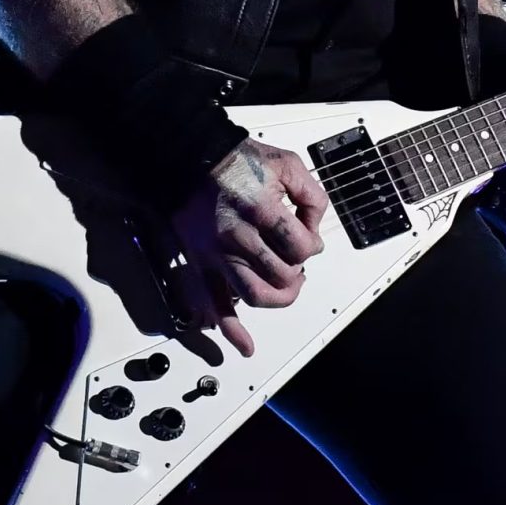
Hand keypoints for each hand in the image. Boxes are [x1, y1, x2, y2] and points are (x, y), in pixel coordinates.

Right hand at [169, 140, 328, 356]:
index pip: (301, 248)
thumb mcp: (287, 164)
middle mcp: (238, 236)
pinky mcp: (201, 262)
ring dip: (277, 298)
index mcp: (261, 209)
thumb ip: (311, 195)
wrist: (190, 157)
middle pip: (282, 274)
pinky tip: (245, 347)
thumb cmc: (237, 159)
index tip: (308, 240)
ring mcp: (217, 253)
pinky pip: (214, 305)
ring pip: (255, 295)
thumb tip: (314, 228)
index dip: (312, 246)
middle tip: (296, 261)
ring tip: (286, 290)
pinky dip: (231, 331)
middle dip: (297, 270)